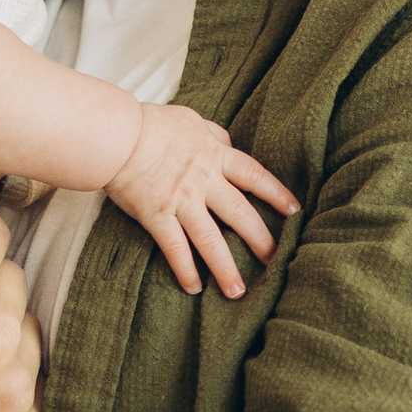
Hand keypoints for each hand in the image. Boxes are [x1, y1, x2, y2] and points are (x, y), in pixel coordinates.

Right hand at [106, 103, 295, 299]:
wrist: (118, 135)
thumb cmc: (152, 123)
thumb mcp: (191, 120)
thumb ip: (213, 134)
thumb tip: (227, 142)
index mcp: (215, 156)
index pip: (254, 176)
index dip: (276, 193)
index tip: (294, 210)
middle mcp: (204, 182)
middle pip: (240, 214)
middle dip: (261, 240)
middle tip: (276, 261)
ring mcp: (181, 202)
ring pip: (211, 240)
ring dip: (225, 268)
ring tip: (238, 292)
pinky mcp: (157, 217)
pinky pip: (175, 249)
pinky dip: (185, 270)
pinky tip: (193, 288)